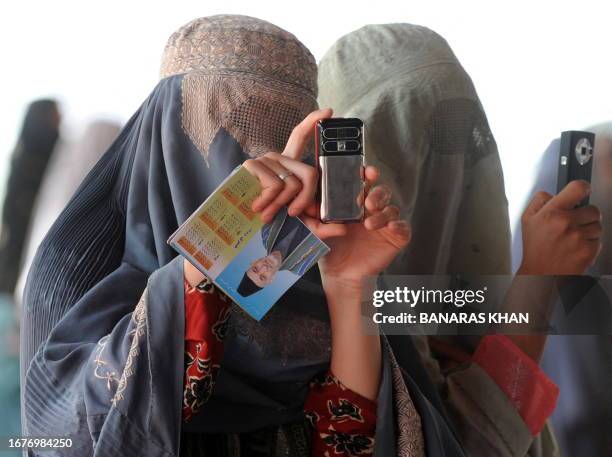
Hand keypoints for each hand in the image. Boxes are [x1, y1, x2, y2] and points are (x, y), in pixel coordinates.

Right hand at [185, 108, 332, 286]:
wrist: (237, 227)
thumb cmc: (269, 221)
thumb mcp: (299, 222)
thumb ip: (321, 225)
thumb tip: (344, 229)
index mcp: (289, 165)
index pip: (301, 138)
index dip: (314, 122)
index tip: (330, 111)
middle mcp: (278, 157)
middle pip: (309, 173)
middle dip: (305, 200)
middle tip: (292, 214)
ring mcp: (265, 160)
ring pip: (292, 184)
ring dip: (280, 205)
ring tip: (267, 216)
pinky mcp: (252, 165)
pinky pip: (275, 185)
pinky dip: (270, 201)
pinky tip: (258, 207)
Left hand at [301, 166, 410, 285]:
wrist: (340, 274)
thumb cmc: (331, 248)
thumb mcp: (318, 228)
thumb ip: (311, 213)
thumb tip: (305, 200)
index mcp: (356, 202)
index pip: (365, 182)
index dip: (368, 174)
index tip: (366, 171)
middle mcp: (373, 210)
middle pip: (382, 192)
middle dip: (377, 193)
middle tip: (367, 201)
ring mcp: (385, 224)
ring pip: (392, 209)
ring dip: (382, 213)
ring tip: (368, 224)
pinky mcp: (395, 238)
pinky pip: (403, 228)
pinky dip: (398, 225)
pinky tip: (390, 228)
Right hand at [519, 180, 601, 274]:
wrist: (540, 274)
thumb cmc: (535, 248)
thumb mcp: (527, 220)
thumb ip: (539, 201)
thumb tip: (553, 193)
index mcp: (551, 212)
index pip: (578, 188)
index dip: (583, 188)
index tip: (583, 191)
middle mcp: (566, 223)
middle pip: (593, 209)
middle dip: (586, 216)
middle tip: (574, 224)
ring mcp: (579, 238)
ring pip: (598, 225)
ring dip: (589, 231)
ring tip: (574, 238)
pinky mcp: (588, 251)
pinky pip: (599, 240)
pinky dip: (591, 244)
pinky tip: (577, 248)